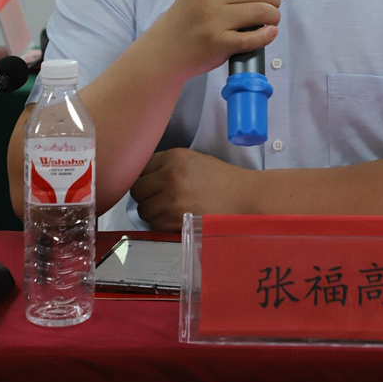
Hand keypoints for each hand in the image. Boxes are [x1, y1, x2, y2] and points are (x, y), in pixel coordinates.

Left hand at [130, 148, 254, 230]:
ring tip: (170, 210)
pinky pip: (154, 225)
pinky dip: (162, 225)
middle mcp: (170, 175)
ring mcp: (171, 199)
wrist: (245, 197)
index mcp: (174, 156)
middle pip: (137, 190)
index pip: (140, 167)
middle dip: (146, 196)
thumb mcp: (194, 160)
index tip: (151, 184)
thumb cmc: (222, 180)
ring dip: (153, 212)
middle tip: (160, 199)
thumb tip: (144, 177)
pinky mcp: (175, 220)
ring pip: (143, 210)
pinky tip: (177, 219)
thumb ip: (169, 165)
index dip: (145, 178)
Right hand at [153, 0, 287, 80]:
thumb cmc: (190, 16)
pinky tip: (269, 33)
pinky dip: (268, 35)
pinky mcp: (218, 43)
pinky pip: (253, 38)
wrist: (166, 47)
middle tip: (274, 7)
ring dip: (274, 16)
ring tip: (271, 20)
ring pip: (261, 11)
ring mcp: (213, 19)